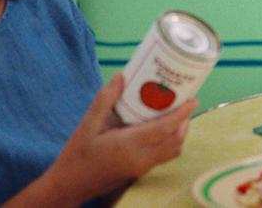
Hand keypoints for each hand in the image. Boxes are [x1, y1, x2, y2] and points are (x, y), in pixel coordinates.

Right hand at [47, 74, 196, 201]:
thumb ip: (105, 100)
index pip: (165, 129)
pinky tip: (160, 129)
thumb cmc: (76, 155)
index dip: (182, 114)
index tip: (193, 99)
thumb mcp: (87, 125)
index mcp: (129, 145)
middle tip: (184, 102)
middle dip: (185, 122)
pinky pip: (162, 157)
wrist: (68, 186)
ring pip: (172, 151)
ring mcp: (140, 169)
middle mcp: (140, 159)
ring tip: (176, 114)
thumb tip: (122, 76)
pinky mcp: (138, 173)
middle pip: (175, 141)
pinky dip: (169, 142)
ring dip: (179, 134)